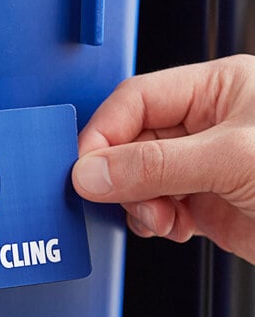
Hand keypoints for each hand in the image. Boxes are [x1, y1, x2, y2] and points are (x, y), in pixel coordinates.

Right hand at [72, 54, 254, 263]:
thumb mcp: (232, 159)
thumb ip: (155, 164)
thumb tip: (91, 171)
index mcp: (218, 90)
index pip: (137, 100)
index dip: (105, 132)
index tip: (84, 166)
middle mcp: (207, 126)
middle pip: (133, 141)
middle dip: (122, 174)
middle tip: (117, 196)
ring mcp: (205, 168)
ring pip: (140, 178)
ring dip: (137, 202)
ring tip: (158, 217)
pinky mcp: (208, 204)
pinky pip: (158, 207)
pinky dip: (154, 220)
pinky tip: (172, 226)